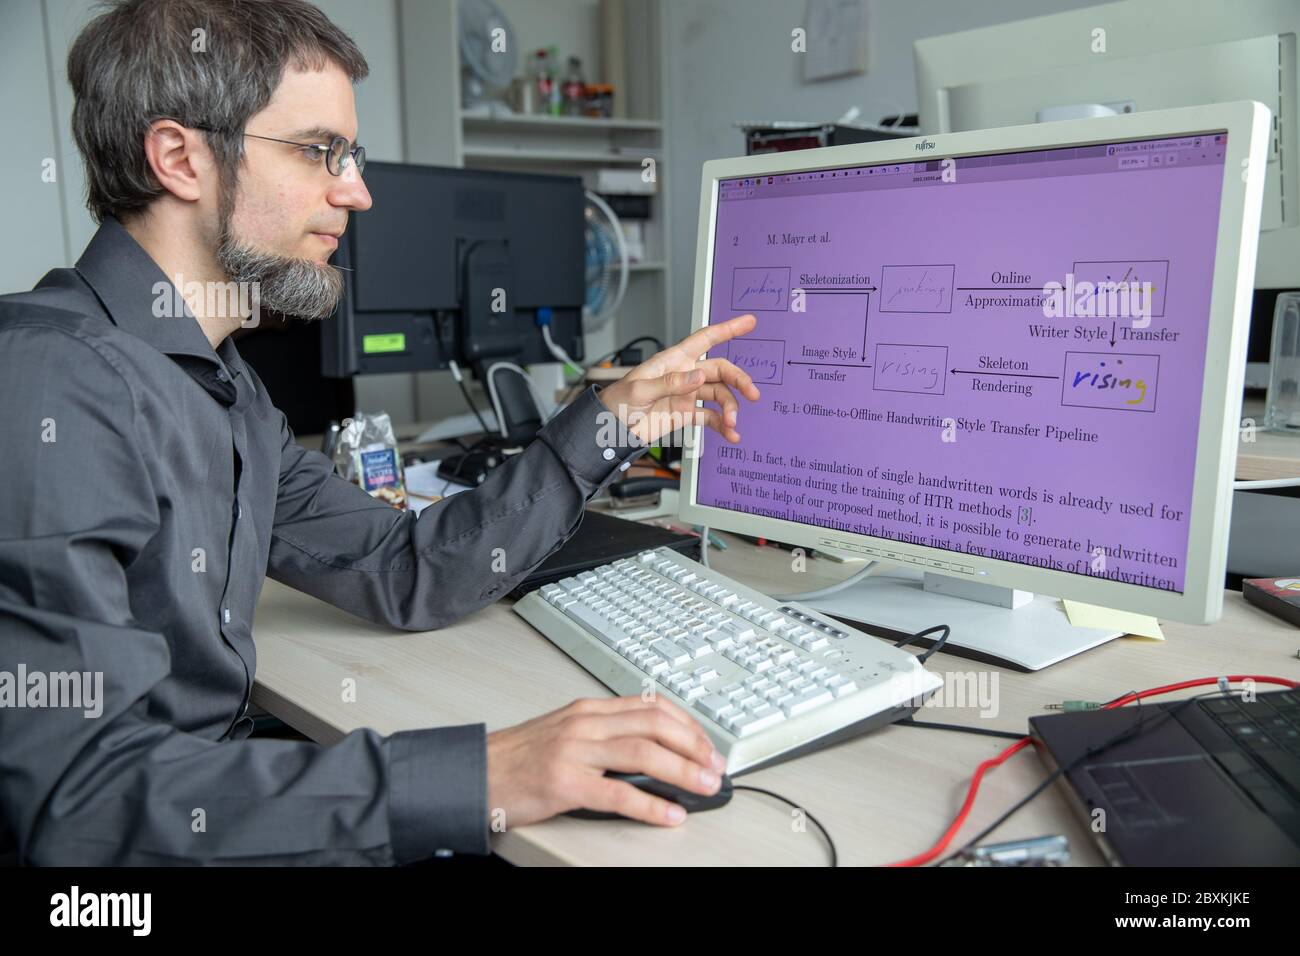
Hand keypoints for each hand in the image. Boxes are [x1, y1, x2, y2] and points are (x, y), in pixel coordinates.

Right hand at [486, 695, 725, 827]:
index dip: (687, 724)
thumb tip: (652, 750)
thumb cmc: (519, 757)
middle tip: (715, 766)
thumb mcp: (566, 732)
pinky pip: (618, 793)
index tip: (707, 744)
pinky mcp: (564, 783)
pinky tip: (669, 813)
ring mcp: (574, 751)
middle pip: (654, 724)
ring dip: (682, 770)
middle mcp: (585, 723)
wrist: (476, 772)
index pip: (651, 706)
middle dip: (694, 745)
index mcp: (589, 709)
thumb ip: (604, 734)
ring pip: (643, 753)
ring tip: (705, 786)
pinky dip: (650, 804)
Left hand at [596, 314, 761, 444]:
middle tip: (752, 393)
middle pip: (720, 370)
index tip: (749, 323)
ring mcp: (687, 395)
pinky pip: (710, 417)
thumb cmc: (617, 402)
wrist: (610, 429)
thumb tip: (699, 376)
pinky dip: (723, 425)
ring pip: (719, 395)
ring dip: (730, 408)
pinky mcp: (686, 414)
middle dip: (738, 380)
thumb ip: (670, 383)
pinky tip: (731, 434)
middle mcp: (684, 375)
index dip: (727, 329)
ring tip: (732, 423)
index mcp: (673, 360)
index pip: (704, 339)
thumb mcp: (639, 390)